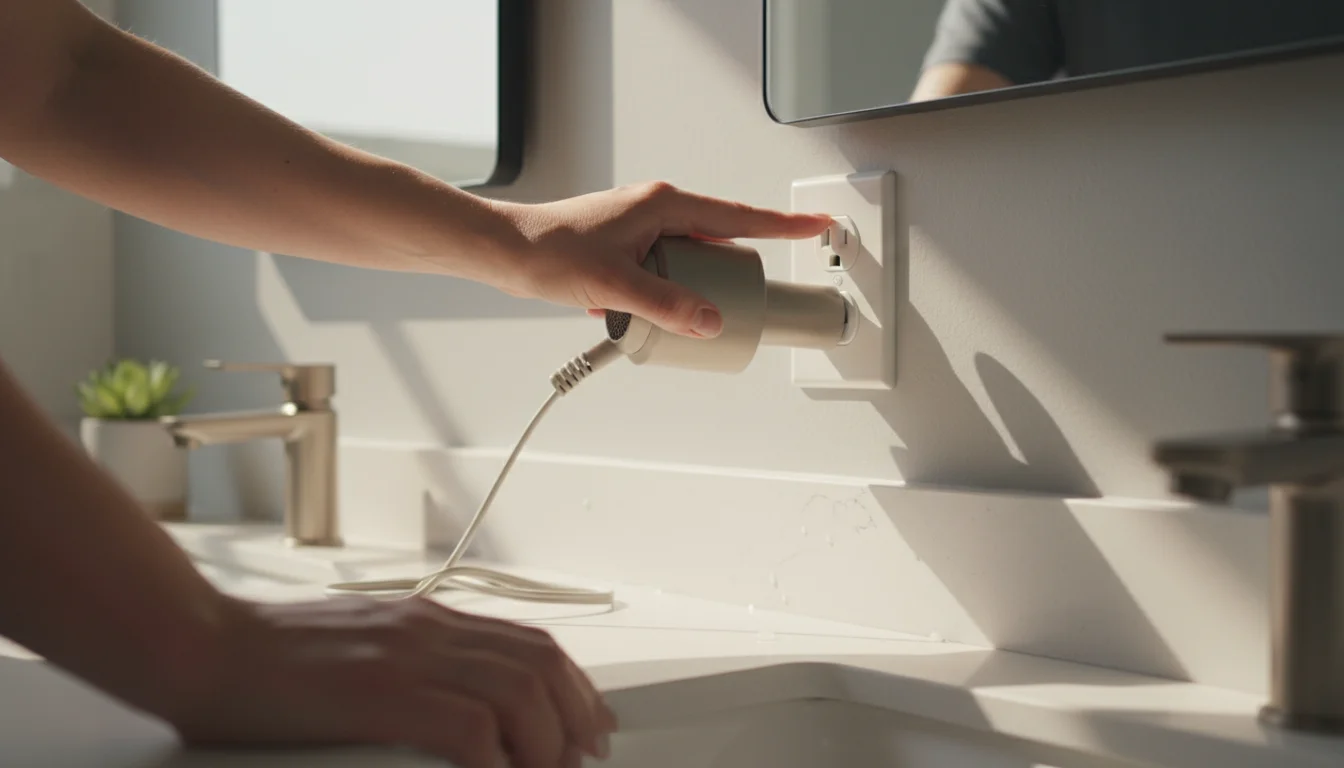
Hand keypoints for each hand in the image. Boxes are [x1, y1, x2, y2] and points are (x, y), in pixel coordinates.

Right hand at [170, 595, 615, 767]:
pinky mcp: (381, 693)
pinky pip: (468, 725)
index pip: (527, 643)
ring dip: (545, 740)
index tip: (586, 720)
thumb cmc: (267, 659)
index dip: (571, 683)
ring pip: (517, 691)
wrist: (201, 646)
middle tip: (585, 754)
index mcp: (424, 620)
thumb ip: (412, 667)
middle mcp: (427, 630)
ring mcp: (405, 657)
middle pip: (537, 664)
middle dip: (575, 714)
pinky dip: (496, 757)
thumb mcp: (360, 650)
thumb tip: (459, 709)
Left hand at [492, 182, 831, 338]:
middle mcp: (657, 209)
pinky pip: (665, 268)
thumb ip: (667, 306)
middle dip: (731, 275)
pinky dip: (665, 292)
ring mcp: (642, 226)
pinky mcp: (627, 245)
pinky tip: (641, 314)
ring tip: (678, 316)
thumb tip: (710, 321)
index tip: (817, 225)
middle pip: (718, 242)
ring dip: (692, 289)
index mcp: (665, 205)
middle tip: (741, 302)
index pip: (739, 217)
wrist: (506, 251)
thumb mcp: (616, 285)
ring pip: (690, 259)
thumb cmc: (549, 252)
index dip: (783, 226)